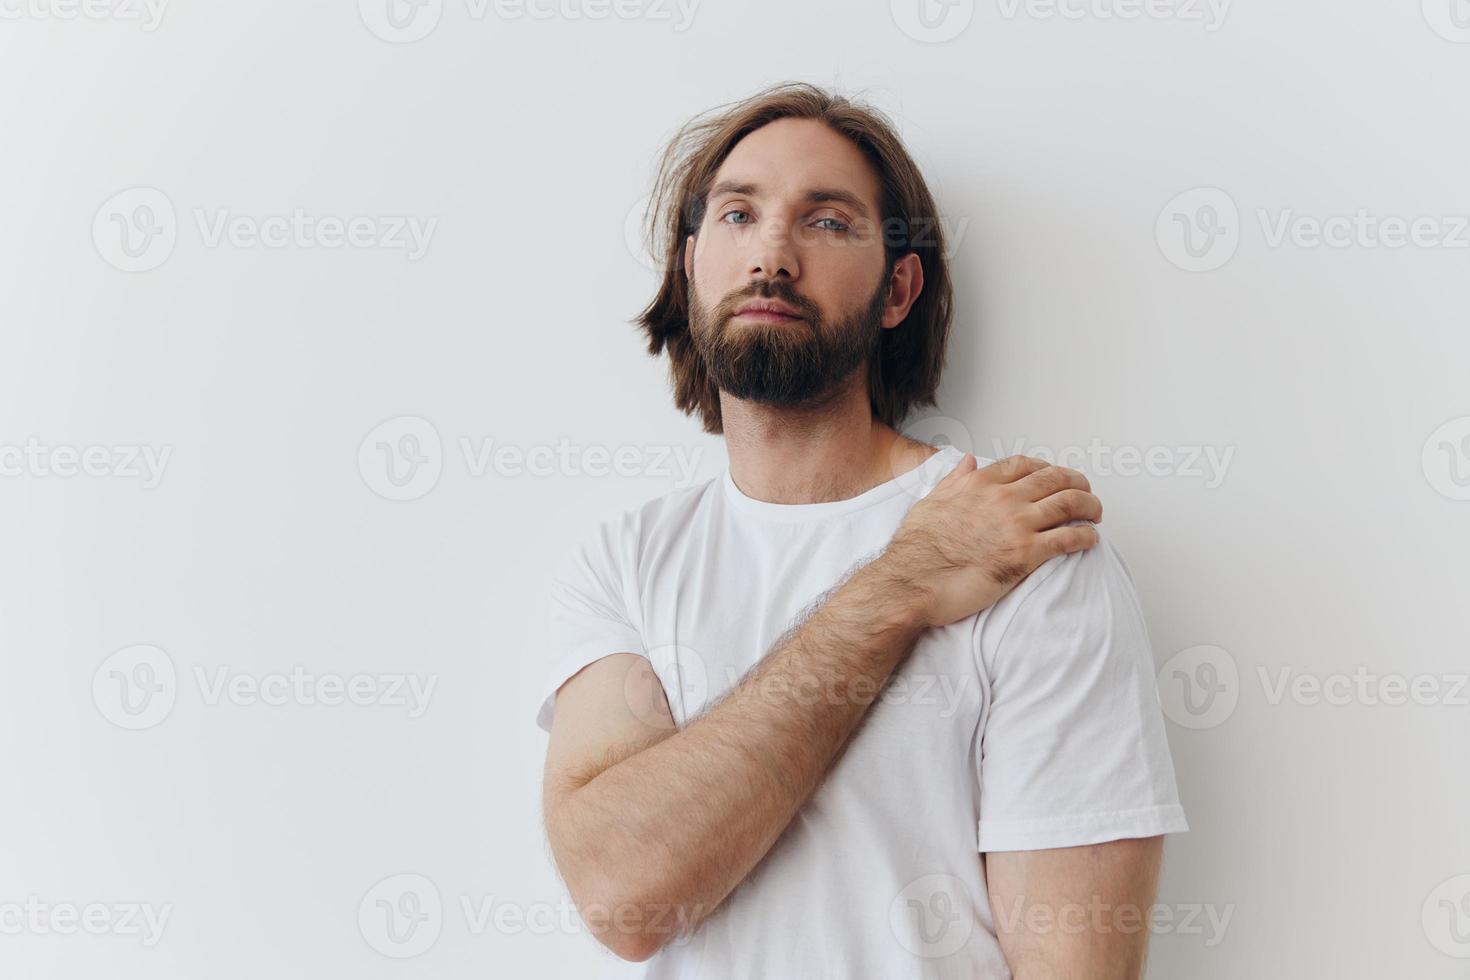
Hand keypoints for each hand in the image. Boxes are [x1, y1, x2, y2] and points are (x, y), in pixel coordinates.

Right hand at [880, 454, 1102, 628]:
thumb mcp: (930, 502)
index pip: (1025, 465)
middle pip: (1055, 479)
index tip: (1055, 477)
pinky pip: (1069, 538)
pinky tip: (1091, 539)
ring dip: (1090, 506)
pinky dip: (1086, 536)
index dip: (1047, 468)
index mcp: (980, 484)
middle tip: (1086, 494)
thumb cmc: (916, 549)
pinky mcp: (1026, 555)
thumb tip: (968, 462)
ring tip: (1095, 514)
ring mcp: (1016, 525)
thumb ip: (954, 480)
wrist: (911, 581)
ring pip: (1070, 504)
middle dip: (1078, 483)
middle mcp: (1003, 498)